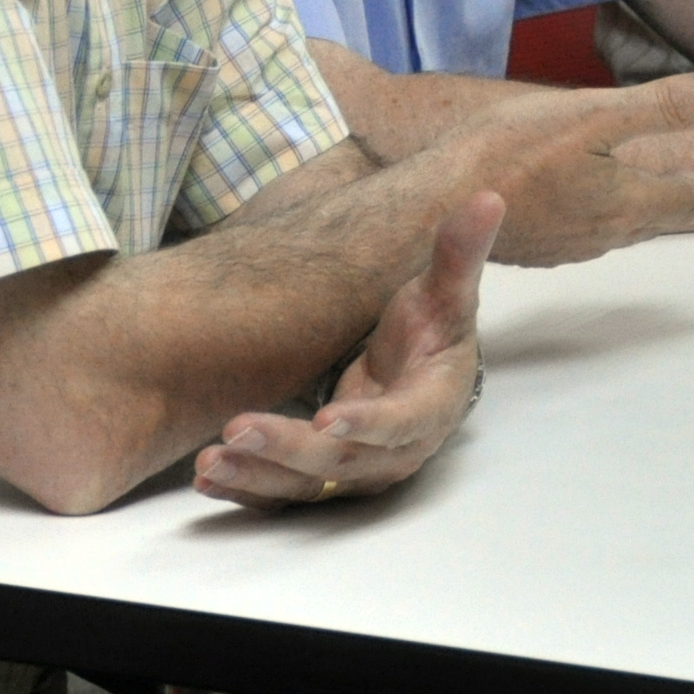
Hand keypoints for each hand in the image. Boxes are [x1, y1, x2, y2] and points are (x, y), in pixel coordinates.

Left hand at [195, 188, 498, 506]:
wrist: (419, 374)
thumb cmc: (431, 331)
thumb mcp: (446, 293)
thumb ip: (458, 255)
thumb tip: (488, 197)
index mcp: (428, 408)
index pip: (399, 423)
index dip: (367, 423)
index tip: (329, 417)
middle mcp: (391, 453)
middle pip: (338, 462)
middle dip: (287, 448)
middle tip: (239, 428)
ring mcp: (354, 473)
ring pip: (304, 486)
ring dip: (255, 475)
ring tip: (208, 462)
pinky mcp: (322, 480)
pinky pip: (282, 496)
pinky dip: (245, 490)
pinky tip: (205, 478)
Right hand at [449, 70, 693, 266]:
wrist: (438, 205)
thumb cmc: (512, 153)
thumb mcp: (597, 114)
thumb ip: (666, 106)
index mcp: (626, 201)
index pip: (686, 200)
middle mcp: (602, 232)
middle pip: (653, 218)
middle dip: (679, 204)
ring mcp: (565, 245)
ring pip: (617, 229)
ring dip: (639, 213)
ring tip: (645, 200)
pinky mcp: (532, 248)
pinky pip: (580, 235)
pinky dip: (596, 220)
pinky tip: (578, 211)